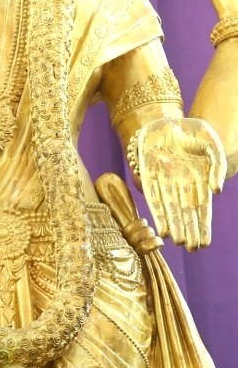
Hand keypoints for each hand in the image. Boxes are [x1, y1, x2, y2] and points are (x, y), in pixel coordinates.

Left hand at [136, 116, 225, 249]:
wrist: (169, 119)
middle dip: (189, 231)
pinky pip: (154, 199)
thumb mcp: (212, 145)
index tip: (204, 243)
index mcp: (199, 181)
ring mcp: (166, 183)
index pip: (202, 209)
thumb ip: (218, 166)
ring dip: (176, 227)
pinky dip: (159, 214)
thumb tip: (216, 192)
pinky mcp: (150, 177)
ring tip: (179, 243)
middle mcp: (183, 185)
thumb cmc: (194, 132)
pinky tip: (163, 229)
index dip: (203, 226)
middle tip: (192, 248)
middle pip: (187, 214)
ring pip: (172, 210)